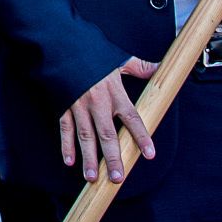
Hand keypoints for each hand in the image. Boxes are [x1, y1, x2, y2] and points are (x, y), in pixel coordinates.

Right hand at [61, 57, 156, 182]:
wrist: (62, 43)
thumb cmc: (92, 52)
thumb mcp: (119, 58)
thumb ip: (140, 67)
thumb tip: (159, 67)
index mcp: (114, 92)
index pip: (132, 118)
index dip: (141, 136)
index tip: (149, 154)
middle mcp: (97, 102)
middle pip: (107, 134)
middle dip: (112, 157)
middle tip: (117, 177)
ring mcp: (79, 106)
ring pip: (85, 136)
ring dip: (89, 158)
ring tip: (93, 177)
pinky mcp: (63, 105)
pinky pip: (65, 129)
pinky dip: (66, 146)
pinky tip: (69, 161)